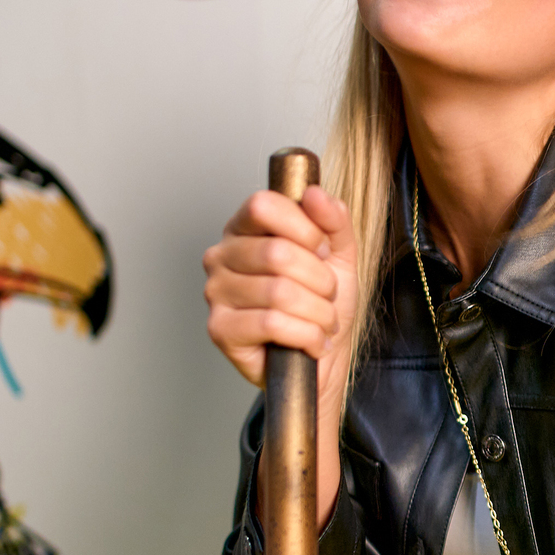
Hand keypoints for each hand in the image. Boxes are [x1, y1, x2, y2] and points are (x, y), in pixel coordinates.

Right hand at [203, 185, 357, 526]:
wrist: (321, 360)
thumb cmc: (322, 305)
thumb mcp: (339, 256)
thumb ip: (333, 219)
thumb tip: (315, 194)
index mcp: (244, 229)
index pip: (264, 205)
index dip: (305, 228)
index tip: (322, 250)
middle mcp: (221, 256)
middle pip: (277, 253)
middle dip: (319, 280)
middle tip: (326, 296)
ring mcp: (216, 294)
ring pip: (280, 292)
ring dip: (318, 312)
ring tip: (322, 321)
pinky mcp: (220, 330)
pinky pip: (272, 323)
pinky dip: (307, 335)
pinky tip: (311, 341)